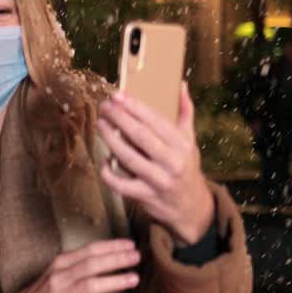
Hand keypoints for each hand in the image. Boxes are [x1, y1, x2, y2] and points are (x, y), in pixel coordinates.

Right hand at [0, 239, 139, 292]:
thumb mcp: (57, 272)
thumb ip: (78, 264)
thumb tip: (109, 256)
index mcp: (61, 263)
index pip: (89, 250)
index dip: (111, 246)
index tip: (130, 244)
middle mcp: (60, 277)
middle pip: (92, 264)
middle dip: (117, 259)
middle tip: (137, 257)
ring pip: (90, 285)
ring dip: (114, 281)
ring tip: (134, 278)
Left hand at [97, 84, 214, 244]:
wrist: (191, 207)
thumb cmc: (186, 167)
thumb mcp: (190, 140)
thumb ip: (185, 112)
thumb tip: (182, 85)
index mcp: (182, 144)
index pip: (155, 120)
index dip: (134, 107)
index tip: (117, 95)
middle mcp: (172, 161)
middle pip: (140, 136)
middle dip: (119, 118)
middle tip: (104, 107)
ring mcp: (159, 180)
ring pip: (128, 158)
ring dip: (110, 140)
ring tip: (100, 125)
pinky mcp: (146, 196)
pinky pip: (121, 184)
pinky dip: (109, 172)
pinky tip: (103, 159)